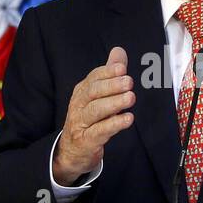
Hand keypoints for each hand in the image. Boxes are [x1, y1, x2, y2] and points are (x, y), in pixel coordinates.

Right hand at [52, 46, 133, 184]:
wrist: (72, 151)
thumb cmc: (89, 119)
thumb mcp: (97, 96)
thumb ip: (109, 74)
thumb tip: (119, 51)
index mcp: (82, 91)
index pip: (93, 78)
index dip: (107, 72)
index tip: (122, 68)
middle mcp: (79, 105)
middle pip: (93, 92)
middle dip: (111, 86)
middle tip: (129, 82)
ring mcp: (81, 123)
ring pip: (96, 111)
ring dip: (114, 103)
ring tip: (130, 97)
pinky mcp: (86, 140)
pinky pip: (100, 131)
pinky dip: (114, 124)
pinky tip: (128, 119)